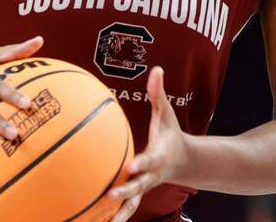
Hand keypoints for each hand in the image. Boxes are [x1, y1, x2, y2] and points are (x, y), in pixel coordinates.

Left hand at [107, 66, 190, 221]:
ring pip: (131, 204)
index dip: (141, 163)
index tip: (131, 165)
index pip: (149, 160)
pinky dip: (111, 215)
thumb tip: (157, 68)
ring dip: (118, 214)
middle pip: (138, 187)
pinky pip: (123, 207)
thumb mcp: (167, 113)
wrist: (182, 161)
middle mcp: (150, 176)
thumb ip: (159, 93)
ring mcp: (143, 187)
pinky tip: (92, 220)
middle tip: (110, 196)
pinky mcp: (136, 194)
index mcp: (158, 157)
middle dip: (126, 193)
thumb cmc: (170, 134)